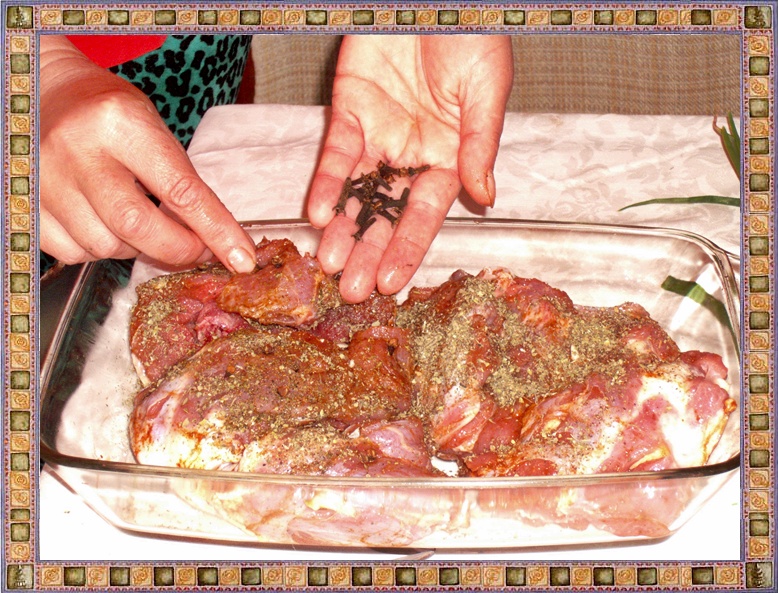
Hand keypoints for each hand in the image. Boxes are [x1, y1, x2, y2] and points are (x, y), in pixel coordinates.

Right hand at [39, 36, 255, 272]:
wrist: (44, 93)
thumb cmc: (109, 112)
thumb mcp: (154, 128)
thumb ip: (183, 182)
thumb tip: (216, 241)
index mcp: (121, 122)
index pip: (181, 191)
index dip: (216, 231)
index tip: (241, 258)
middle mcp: (78, 150)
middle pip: (139, 228)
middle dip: (179, 250)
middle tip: (197, 250)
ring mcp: (45, 180)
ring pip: (106, 246)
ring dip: (136, 248)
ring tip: (140, 221)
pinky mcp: (25, 205)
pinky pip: (74, 252)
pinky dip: (100, 250)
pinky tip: (105, 224)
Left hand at [307, 35, 513, 301]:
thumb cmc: (472, 35)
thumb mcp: (487, 91)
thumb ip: (480, 145)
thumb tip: (486, 197)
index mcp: (448, 157)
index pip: (424, 214)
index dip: (408, 249)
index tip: (391, 282)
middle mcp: (411, 154)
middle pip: (386, 213)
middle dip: (368, 252)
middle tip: (351, 291)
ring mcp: (379, 134)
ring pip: (357, 192)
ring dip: (342, 228)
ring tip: (328, 264)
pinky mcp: (349, 109)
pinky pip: (335, 152)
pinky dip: (327, 182)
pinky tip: (318, 212)